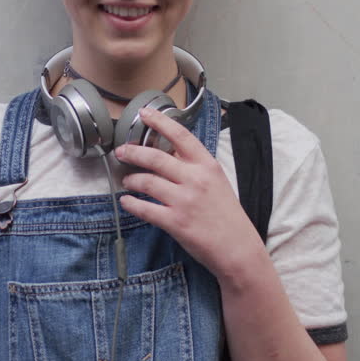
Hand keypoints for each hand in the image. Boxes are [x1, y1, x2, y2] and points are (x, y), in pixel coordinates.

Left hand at [116, 107, 262, 277]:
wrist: (237, 247)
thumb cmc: (227, 215)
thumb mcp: (217, 182)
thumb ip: (195, 167)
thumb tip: (169, 153)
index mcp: (207, 166)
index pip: (181, 136)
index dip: (160, 122)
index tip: (144, 113)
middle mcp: (195, 179)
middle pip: (155, 157)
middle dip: (133, 152)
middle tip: (122, 152)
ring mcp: (184, 201)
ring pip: (146, 182)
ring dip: (132, 180)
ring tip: (127, 181)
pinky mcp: (175, 222)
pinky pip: (145, 209)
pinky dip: (131, 204)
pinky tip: (126, 202)